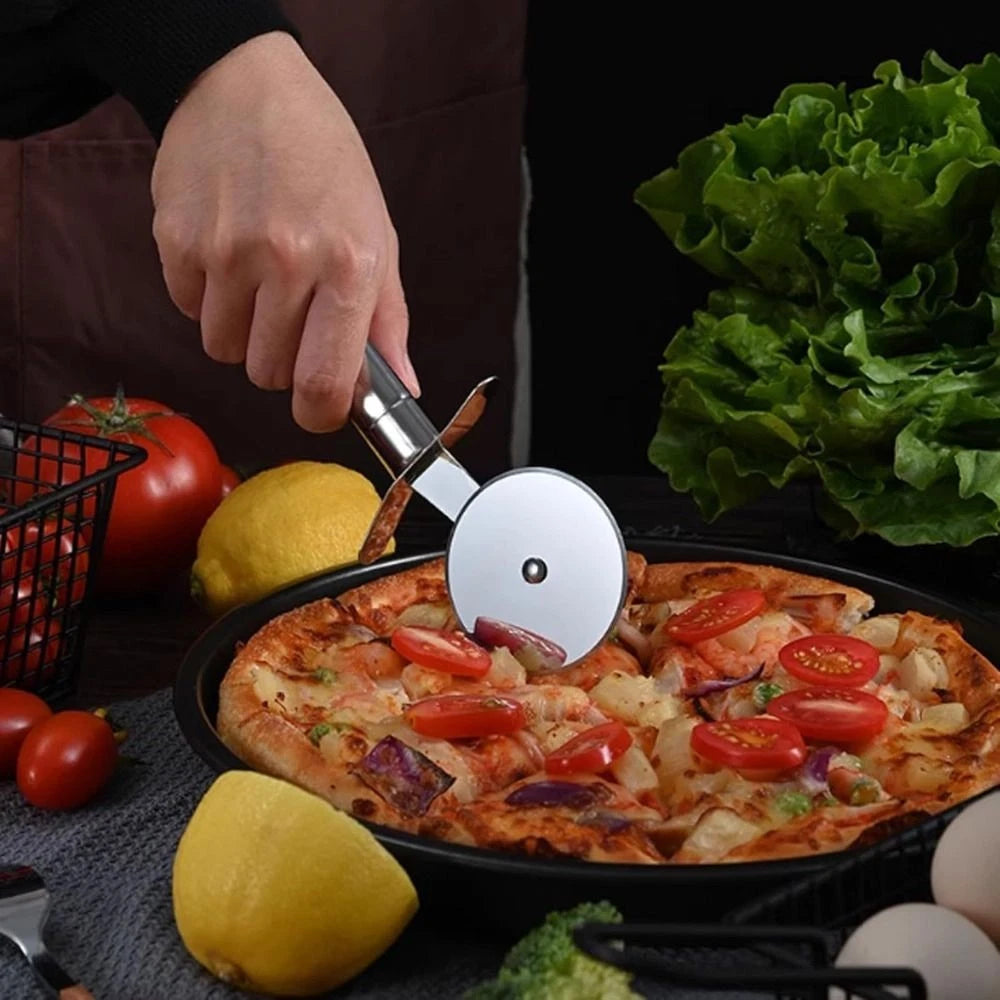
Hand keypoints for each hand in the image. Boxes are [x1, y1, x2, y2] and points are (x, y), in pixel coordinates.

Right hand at [150, 31, 418, 432]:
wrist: (246, 84)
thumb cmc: (323, 161)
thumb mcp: (377, 233)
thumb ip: (387, 320)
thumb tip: (402, 387)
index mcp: (349, 264)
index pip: (324, 382)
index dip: (320, 412)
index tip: (319, 409)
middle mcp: (288, 261)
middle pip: (269, 374)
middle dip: (281, 361)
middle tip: (291, 317)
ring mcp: (227, 251)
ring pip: (224, 350)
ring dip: (241, 331)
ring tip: (258, 280)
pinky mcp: (177, 241)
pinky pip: (189, 311)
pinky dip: (207, 298)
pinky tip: (226, 254)